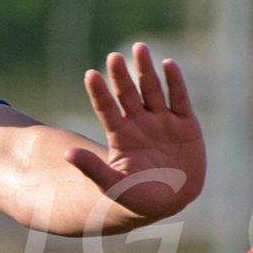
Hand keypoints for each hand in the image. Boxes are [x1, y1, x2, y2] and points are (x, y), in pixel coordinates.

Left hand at [65, 42, 204, 222]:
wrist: (171, 204)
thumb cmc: (137, 197)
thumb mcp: (113, 185)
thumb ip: (93, 169)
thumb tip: (67, 154)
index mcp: (120, 136)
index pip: (107, 109)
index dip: (99, 93)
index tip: (90, 75)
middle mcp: (139, 123)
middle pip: (128, 94)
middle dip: (121, 76)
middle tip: (113, 56)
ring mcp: (162, 122)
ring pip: (152, 90)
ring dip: (146, 70)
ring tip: (139, 48)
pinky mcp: (185, 124)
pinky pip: (179, 99)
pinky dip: (175, 83)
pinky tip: (169, 65)